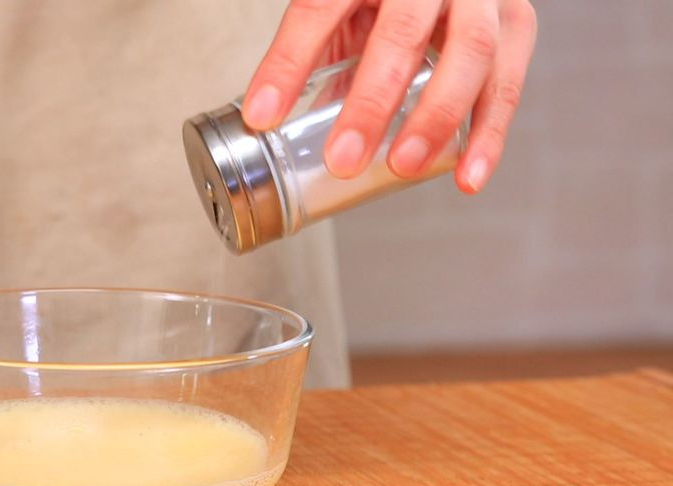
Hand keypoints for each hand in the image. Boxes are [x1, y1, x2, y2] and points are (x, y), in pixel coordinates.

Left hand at [242, 0, 536, 193]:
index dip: (289, 62)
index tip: (262, 115)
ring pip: (471, 52)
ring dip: (437, 118)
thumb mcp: (340, 4)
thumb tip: (273, 121)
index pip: (322, 6)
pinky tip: (466, 177)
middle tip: (343, 159)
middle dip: (372, 101)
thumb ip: (314, 51)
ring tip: (404, 167)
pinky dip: (490, 134)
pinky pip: (508, 80)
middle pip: (403, 31)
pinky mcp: (515, 21)